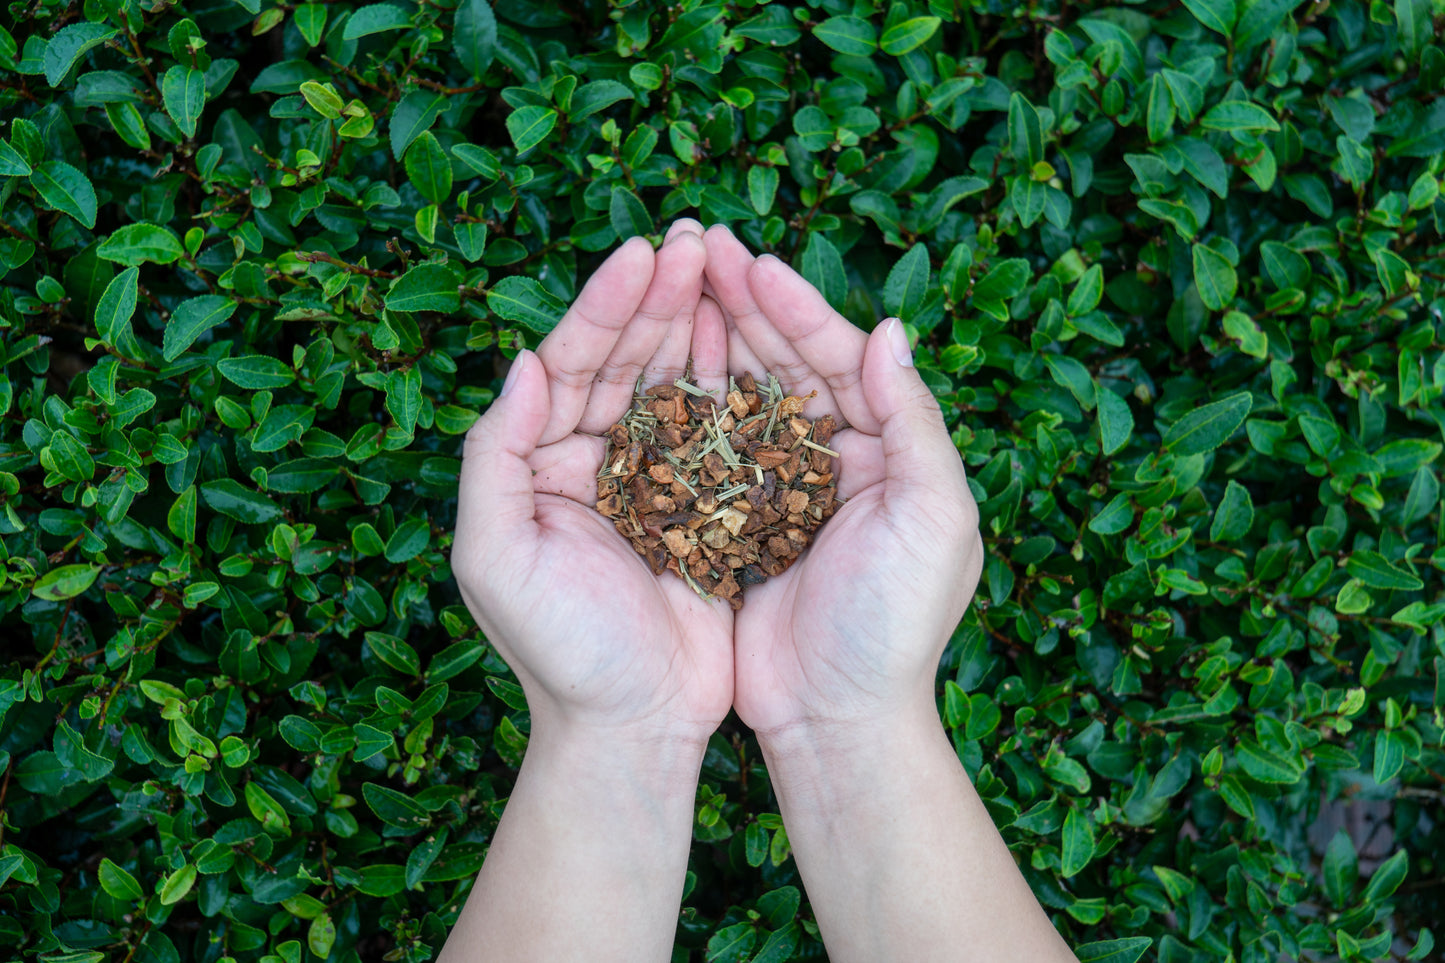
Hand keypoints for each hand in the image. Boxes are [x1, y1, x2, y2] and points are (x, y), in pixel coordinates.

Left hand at [452, 220, 732, 741]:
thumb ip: (494, 457)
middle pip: (624, 359)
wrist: (632, 727)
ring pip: (674, 384)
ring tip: (727, 264)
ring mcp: (653, 481)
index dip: (605, 307)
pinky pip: (720, 431)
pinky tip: (753, 338)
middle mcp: (593, 461)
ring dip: (697, 323)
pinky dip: (735, 383)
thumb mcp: (495, 557)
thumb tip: (520, 361)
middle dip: (658, 296)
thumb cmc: (558, 653)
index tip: (643, 252)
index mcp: (539, 464)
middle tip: (697, 238)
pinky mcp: (706, 506)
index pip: (567, 364)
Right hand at [702, 225, 984, 737]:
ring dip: (709, 340)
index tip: (752, 261)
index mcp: (887, 450)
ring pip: (739, 396)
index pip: (840, 358)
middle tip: (698, 246)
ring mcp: (778, 489)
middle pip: (785, 363)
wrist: (838, 720)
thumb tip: (891, 331)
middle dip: (745, 304)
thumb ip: (915, 423)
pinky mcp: (732, 523)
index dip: (797, 307)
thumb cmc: (895, 625)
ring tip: (668, 284)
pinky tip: (648, 367)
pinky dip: (681, 407)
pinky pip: (703, 451)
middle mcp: (833, 459)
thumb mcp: (932, 518)